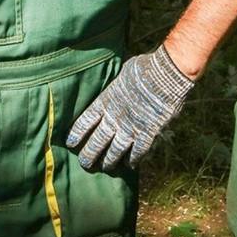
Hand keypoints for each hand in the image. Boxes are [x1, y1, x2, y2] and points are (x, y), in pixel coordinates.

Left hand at [67, 45, 194, 171]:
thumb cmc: (143, 68)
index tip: (71, 143)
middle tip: (85, 163)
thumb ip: (115, 82)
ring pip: (114, 152)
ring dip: (109, 162)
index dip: (77, 134)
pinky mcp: (148, 133)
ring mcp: (130, 128)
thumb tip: (114, 79)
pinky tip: (130, 165)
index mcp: (105, 102)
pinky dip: (133, 160)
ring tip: (105, 168)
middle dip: (89, 155)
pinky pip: (137, 152)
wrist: (165, 75)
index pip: (85, 122)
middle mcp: (114, 118)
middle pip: (97, 142)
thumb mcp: (121, 72)